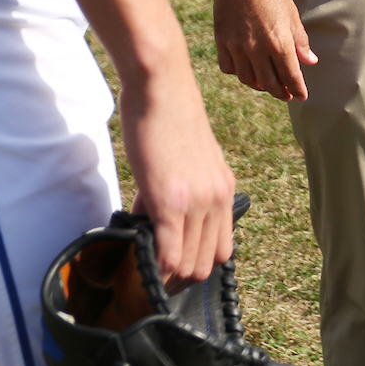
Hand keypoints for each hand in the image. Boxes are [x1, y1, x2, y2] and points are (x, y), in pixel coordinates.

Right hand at [118, 65, 236, 290]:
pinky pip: (170, 252)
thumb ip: (182, 192)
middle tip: (152, 272)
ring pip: (191, 265)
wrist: (161, 87)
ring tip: (142, 264)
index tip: (169, 266)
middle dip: (180, 278)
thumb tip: (157, 222)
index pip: (221, 250)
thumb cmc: (168, 118)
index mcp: (224, 190)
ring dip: (166, 275)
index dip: (195, 265)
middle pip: (208, 264)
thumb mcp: (189, 160)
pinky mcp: (171, 200)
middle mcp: (219, 198)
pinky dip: (157, 268)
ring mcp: (198, 201)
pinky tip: (140, 263)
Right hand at [213, 0, 317, 101]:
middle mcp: (257, 48)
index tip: (301, 96)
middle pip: (268, 83)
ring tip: (267, 84)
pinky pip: (229, 67)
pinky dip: (238, 73)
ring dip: (259, 86)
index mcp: (279, 41)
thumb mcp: (292, 14)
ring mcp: (237, 46)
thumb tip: (310, 62)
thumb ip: (300, 41)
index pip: (290, 76)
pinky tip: (246, 69)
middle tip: (286, 95)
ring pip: (248, 79)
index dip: (297, 89)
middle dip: (280, 92)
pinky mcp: (222, 41)